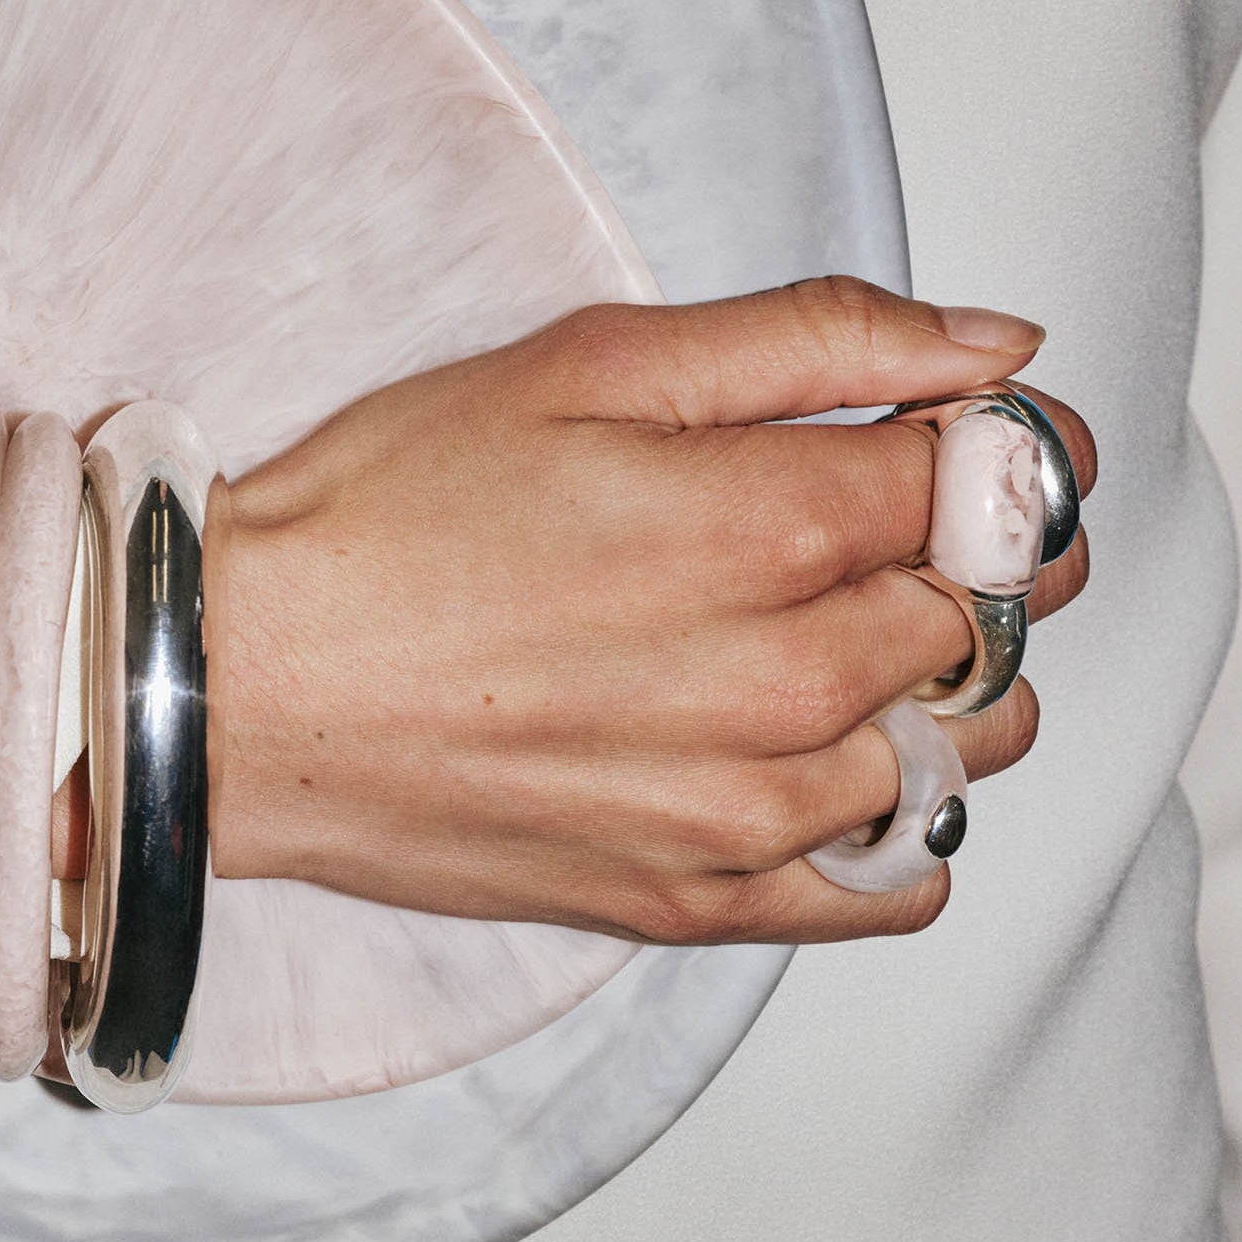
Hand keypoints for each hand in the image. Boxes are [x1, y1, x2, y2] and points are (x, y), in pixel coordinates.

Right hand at [202, 278, 1095, 944]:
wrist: (237, 684)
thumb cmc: (389, 510)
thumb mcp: (591, 364)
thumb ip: (817, 342)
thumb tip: (1000, 353)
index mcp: (772, 524)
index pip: (1004, 487)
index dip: (994, 450)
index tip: (943, 441)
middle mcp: (791, 681)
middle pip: (996, 616)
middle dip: (957, 556)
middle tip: (842, 526)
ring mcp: (753, 807)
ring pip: (970, 748)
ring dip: (938, 686)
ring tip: (820, 639)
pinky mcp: (703, 899)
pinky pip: (900, 883)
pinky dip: (899, 821)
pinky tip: (819, 761)